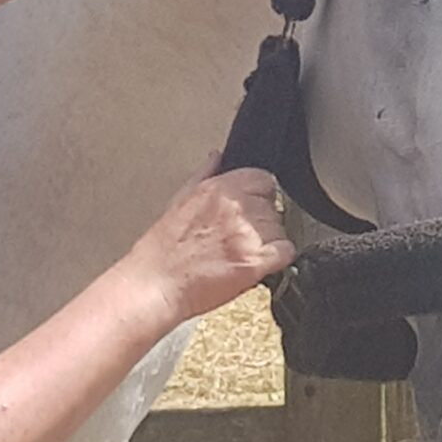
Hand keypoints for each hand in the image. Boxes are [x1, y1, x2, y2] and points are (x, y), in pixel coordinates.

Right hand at [123, 166, 294, 326]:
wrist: (156, 284)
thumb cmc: (163, 250)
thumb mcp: (180, 199)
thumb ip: (205, 174)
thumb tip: (217, 157)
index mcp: (219, 187)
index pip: (264, 179)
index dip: (260, 196)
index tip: (251, 208)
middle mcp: (236, 206)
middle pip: (274, 205)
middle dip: (262, 221)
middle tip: (240, 237)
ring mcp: (247, 233)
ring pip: (280, 228)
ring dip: (269, 241)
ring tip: (241, 253)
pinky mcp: (255, 260)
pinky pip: (286, 252)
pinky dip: (278, 259)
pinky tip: (258, 263)